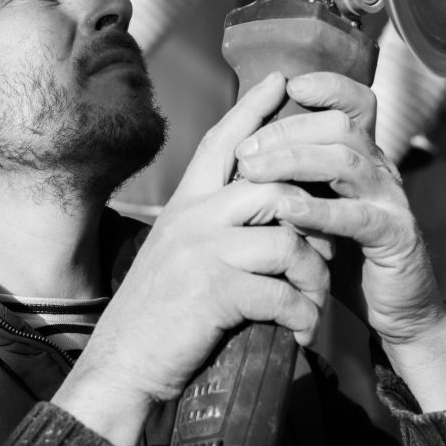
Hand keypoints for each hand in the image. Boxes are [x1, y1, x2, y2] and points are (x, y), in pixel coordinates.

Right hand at [53, 73, 331, 445]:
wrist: (122, 366)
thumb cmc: (154, 315)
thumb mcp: (175, 253)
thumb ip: (208, 226)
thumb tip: (257, 213)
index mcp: (184, 205)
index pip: (222, 142)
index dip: (253, 109)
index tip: (281, 79)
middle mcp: (192, 217)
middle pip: (273, 185)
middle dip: (311, 219)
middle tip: (323, 253)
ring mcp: (202, 251)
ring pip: (288, 239)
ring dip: (312, 277)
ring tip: (311, 303)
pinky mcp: (214, 291)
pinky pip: (281, 292)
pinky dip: (300, 316)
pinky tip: (299, 331)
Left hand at [232, 72, 445, 409]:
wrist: (393, 310)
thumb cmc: (345, 257)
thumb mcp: (316, 210)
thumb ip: (293, 180)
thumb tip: (239, 147)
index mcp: (362, 157)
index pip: (355, 102)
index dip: (327, 86)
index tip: (285, 84)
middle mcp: (381, 169)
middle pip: (341, 126)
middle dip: (288, 131)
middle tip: (245, 151)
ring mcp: (391, 201)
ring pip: (347, 161)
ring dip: (295, 162)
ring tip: (253, 172)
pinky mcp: (396, 236)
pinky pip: (357, 216)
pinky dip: (319, 211)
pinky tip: (286, 211)